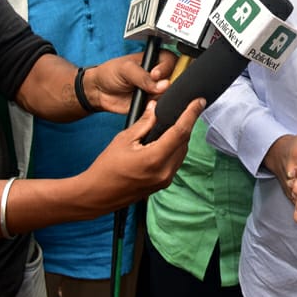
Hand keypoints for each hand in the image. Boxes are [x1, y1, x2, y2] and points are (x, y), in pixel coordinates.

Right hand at [79, 96, 203, 211]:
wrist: (97, 195)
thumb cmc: (106, 168)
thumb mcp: (123, 139)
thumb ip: (144, 123)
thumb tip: (155, 107)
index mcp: (154, 159)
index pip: (180, 132)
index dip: (192, 114)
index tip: (199, 101)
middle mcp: (164, 171)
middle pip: (184, 142)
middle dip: (184, 124)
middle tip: (182, 110)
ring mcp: (165, 180)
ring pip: (181, 152)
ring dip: (180, 138)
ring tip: (170, 125)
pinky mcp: (163, 184)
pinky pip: (175, 162)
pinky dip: (174, 149)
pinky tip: (165, 142)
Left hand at [83, 51, 175, 112]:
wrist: (99, 92)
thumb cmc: (110, 73)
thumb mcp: (125, 69)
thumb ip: (143, 76)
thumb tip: (161, 85)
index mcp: (156, 60)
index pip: (172, 61)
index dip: (166, 68)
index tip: (155, 75)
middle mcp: (160, 75)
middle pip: (176, 78)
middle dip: (168, 84)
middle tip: (155, 88)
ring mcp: (157, 90)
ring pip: (170, 94)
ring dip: (161, 96)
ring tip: (148, 97)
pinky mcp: (153, 103)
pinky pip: (161, 106)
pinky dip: (157, 107)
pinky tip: (148, 105)